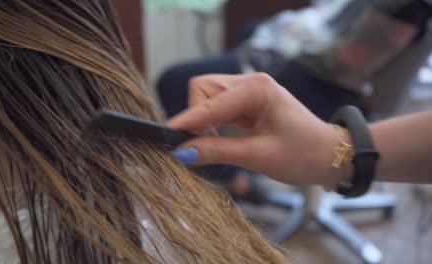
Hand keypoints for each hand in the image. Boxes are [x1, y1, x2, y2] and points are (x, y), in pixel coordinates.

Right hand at [168, 73, 339, 186]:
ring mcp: (248, 92)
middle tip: (197, 146)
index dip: (188, 120)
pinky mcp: (246, 103)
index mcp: (257, 88)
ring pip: (207, 98)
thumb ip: (218, 151)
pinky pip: (216, 108)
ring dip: (201, 122)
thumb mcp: (259, 156)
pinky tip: (213, 140)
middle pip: (203, 90)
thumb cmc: (303, 155)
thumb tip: (183, 152)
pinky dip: (209, 124)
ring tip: (207, 147)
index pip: (209, 100)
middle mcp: (250, 83)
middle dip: (195, 117)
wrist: (328, 156)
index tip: (168, 137)